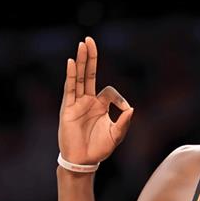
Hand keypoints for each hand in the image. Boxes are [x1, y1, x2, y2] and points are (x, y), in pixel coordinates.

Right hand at [58, 37, 133, 164]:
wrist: (83, 160)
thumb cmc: (99, 148)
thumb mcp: (117, 135)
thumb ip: (124, 122)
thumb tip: (132, 108)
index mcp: (100, 105)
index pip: (109, 90)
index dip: (120, 98)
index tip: (125, 111)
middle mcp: (88, 101)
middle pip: (89, 74)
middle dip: (90, 57)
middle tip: (89, 40)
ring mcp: (77, 103)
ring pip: (79, 77)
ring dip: (81, 60)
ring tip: (83, 44)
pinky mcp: (68, 108)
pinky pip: (70, 89)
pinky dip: (71, 75)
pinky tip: (72, 62)